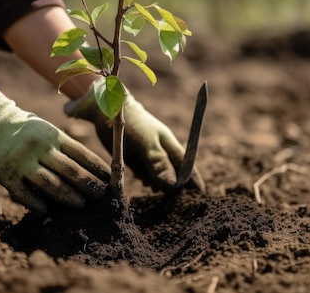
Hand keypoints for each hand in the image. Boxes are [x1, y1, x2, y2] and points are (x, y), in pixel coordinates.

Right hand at [0, 81, 109, 215]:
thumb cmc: (25, 130)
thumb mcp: (47, 130)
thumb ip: (64, 147)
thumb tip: (90, 170)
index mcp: (52, 135)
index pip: (81, 154)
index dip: (97, 168)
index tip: (110, 180)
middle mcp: (39, 147)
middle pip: (70, 170)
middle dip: (88, 185)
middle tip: (101, 196)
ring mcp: (22, 161)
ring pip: (51, 184)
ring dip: (68, 197)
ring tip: (82, 205)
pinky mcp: (5, 174)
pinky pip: (24, 194)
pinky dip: (36, 204)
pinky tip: (46, 211)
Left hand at [64, 83, 205, 191]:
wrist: (110, 113)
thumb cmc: (132, 125)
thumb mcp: (147, 144)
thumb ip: (159, 163)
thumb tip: (173, 185)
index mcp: (170, 146)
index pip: (187, 165)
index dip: (193, 179)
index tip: (200, 193)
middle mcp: (162, 153)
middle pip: (174, 174)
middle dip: (174, 185)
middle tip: (171, 197)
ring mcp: (150, 157)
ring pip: (160, 176)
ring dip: (158, 184)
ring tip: (153, 186)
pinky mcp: (137, 160)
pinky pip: (146, 175)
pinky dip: (147, 179)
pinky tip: (144, 180)